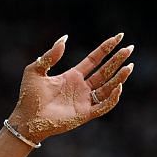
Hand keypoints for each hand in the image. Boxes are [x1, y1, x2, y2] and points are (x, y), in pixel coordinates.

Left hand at [7, 33, 133, 144]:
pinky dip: (113, 97)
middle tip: (130, 48)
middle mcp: (81, 88)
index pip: (95, 59)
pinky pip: (104, 106)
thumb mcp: (36, 70)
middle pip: (105, 71)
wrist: (26, 119)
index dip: (106, 48)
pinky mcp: (85, 114)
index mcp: (72, 76)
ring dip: (120, 77)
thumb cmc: (28, 96)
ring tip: (129, 66)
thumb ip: (50, 55)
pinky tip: (118, 86)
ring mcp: (84, 101)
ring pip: (108, 87)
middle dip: (118, 60)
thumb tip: (65, 38)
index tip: (119, 37)